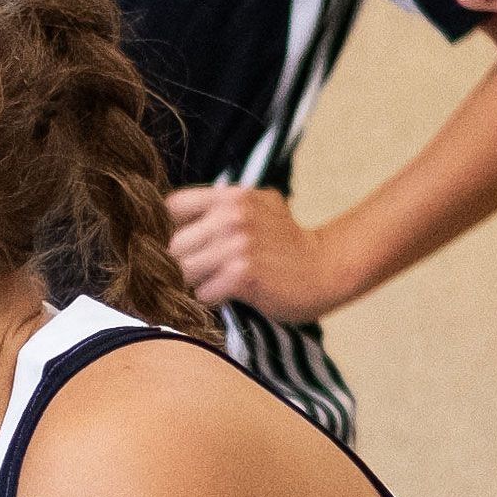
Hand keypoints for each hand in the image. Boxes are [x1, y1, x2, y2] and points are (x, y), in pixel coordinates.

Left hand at [166, 183, 364, 324]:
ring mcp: (237, 244)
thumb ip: (220, 208)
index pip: (172, 206)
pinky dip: (211, 299)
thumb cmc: (286, 244)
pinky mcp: (243, 274)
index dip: (170, 230)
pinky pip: (203, 293)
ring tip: (215, 285)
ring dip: (195, 284)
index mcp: (231, 196)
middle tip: (198, 274)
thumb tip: (175, 219)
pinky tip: (229, 296)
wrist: (326, 268)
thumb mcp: (257, 208)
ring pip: (184, 271)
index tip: (183, 247)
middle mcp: (231, 215)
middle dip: (181, 264)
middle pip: (173, 245)